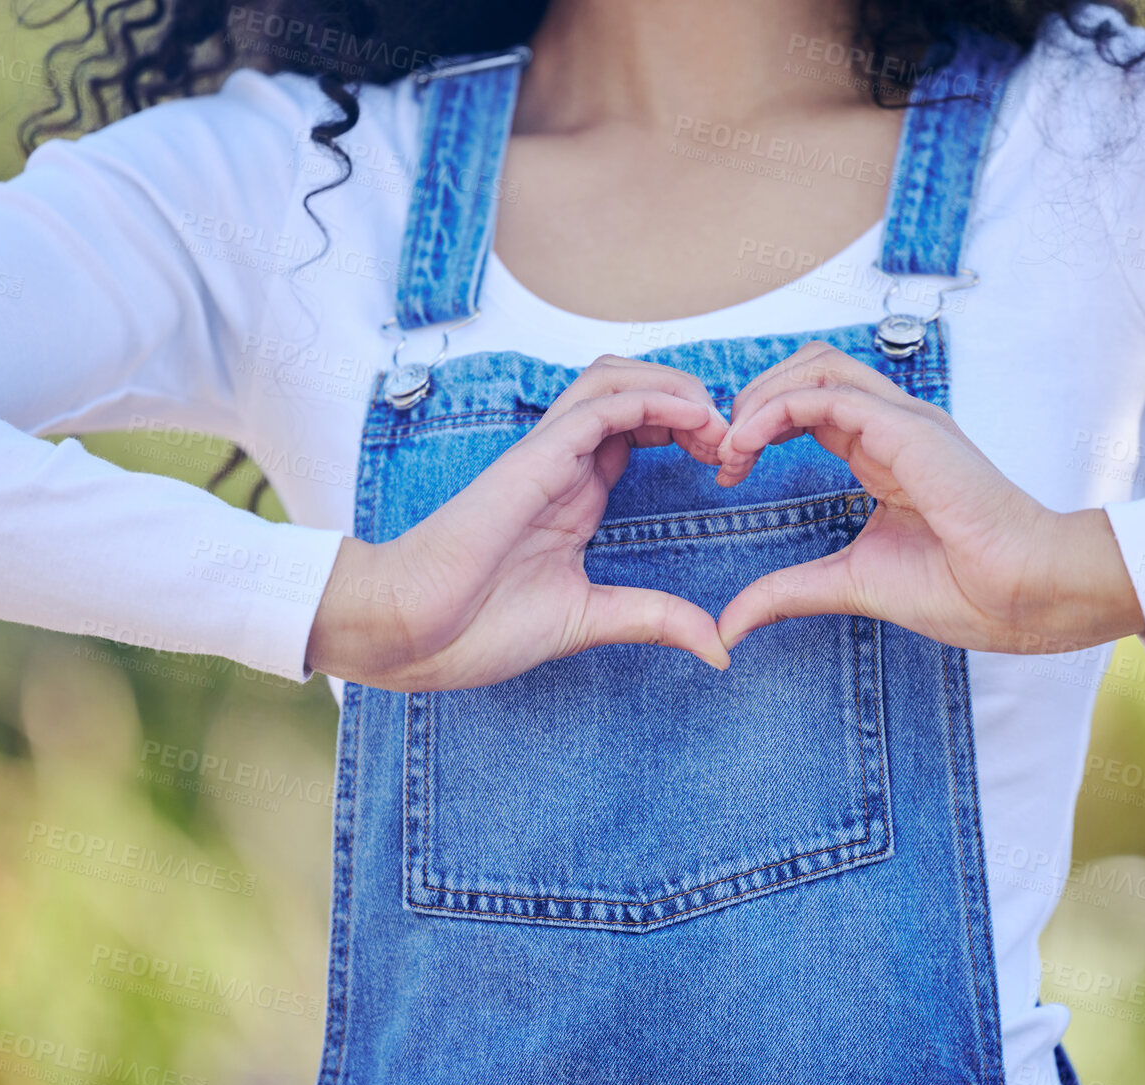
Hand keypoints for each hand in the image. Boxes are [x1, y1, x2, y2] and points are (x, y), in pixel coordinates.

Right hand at [306, 356, 731, 689]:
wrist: (410, 631)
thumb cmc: (475, 627)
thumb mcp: (590, 621)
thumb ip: (653, 621)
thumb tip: (717, 646)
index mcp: (575, 494)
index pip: (639, 428)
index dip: (689, 429)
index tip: (729, 463)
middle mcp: (565, 464)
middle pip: (632, 388)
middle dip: (691, 398)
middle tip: (734, 439)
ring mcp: (549, 455)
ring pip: (616, 380)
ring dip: (675, 388)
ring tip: (717, 425)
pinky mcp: (536, 458)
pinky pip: (600, 405)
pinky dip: (653, 398)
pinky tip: (691, 420)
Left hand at [713, 342, 1144, 653]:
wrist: (1024, 595)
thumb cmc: (965, 589)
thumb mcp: (849, 585)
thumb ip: (787, 593)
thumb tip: (729, 626)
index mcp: (885, 452)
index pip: (811, 404)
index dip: (759, 425)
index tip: (728, 469)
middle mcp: (894, 425)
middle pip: (810, 368)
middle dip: (754, 398)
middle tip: (722, 452)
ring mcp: (904, 420)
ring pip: (817, 365)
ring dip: (761, 396)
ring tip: (731, 446)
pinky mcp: (907, 428)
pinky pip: (826, 395)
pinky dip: (775, 411)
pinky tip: (748, 447)